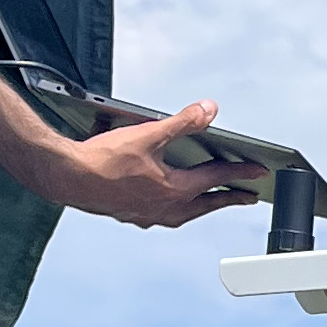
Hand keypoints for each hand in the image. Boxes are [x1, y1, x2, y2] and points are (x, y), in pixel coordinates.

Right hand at [33, 102, 254, 230]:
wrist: (67, 178)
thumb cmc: (102, 160)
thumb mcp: (148, 134)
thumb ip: (182, 122)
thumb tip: (209, 110)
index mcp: (175, 190)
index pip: (217, 179)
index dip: (241, 173)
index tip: (259, 172)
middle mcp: (166, 208)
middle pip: (207, 204)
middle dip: (229, 197)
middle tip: (247, 196)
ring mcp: (149, 215)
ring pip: (187, 213)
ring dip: (202, 206)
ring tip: (212, 200)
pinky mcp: (133, 216)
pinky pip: (165, 215)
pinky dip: (177, 208)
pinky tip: (169, 201)